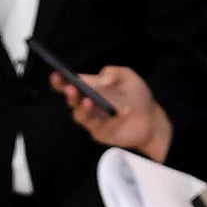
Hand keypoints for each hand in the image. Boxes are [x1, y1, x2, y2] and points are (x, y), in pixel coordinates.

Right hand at [54, 62, 169, 158]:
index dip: (60, 82)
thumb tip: (103, 79)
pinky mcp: (102, 133)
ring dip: (84, 109)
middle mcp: (88, 105)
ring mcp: (94, 121)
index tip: (56, 76)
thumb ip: (114, 72)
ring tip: (89, 101)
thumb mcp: (127, 76)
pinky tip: (126, 111)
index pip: (68, 85)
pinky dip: (115, 119)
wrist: (150, 118)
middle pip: (72, 102)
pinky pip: (105, 126)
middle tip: (72, 89)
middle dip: (70, 96)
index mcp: (89, 89)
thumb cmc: (135, 95)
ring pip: (81, 117)